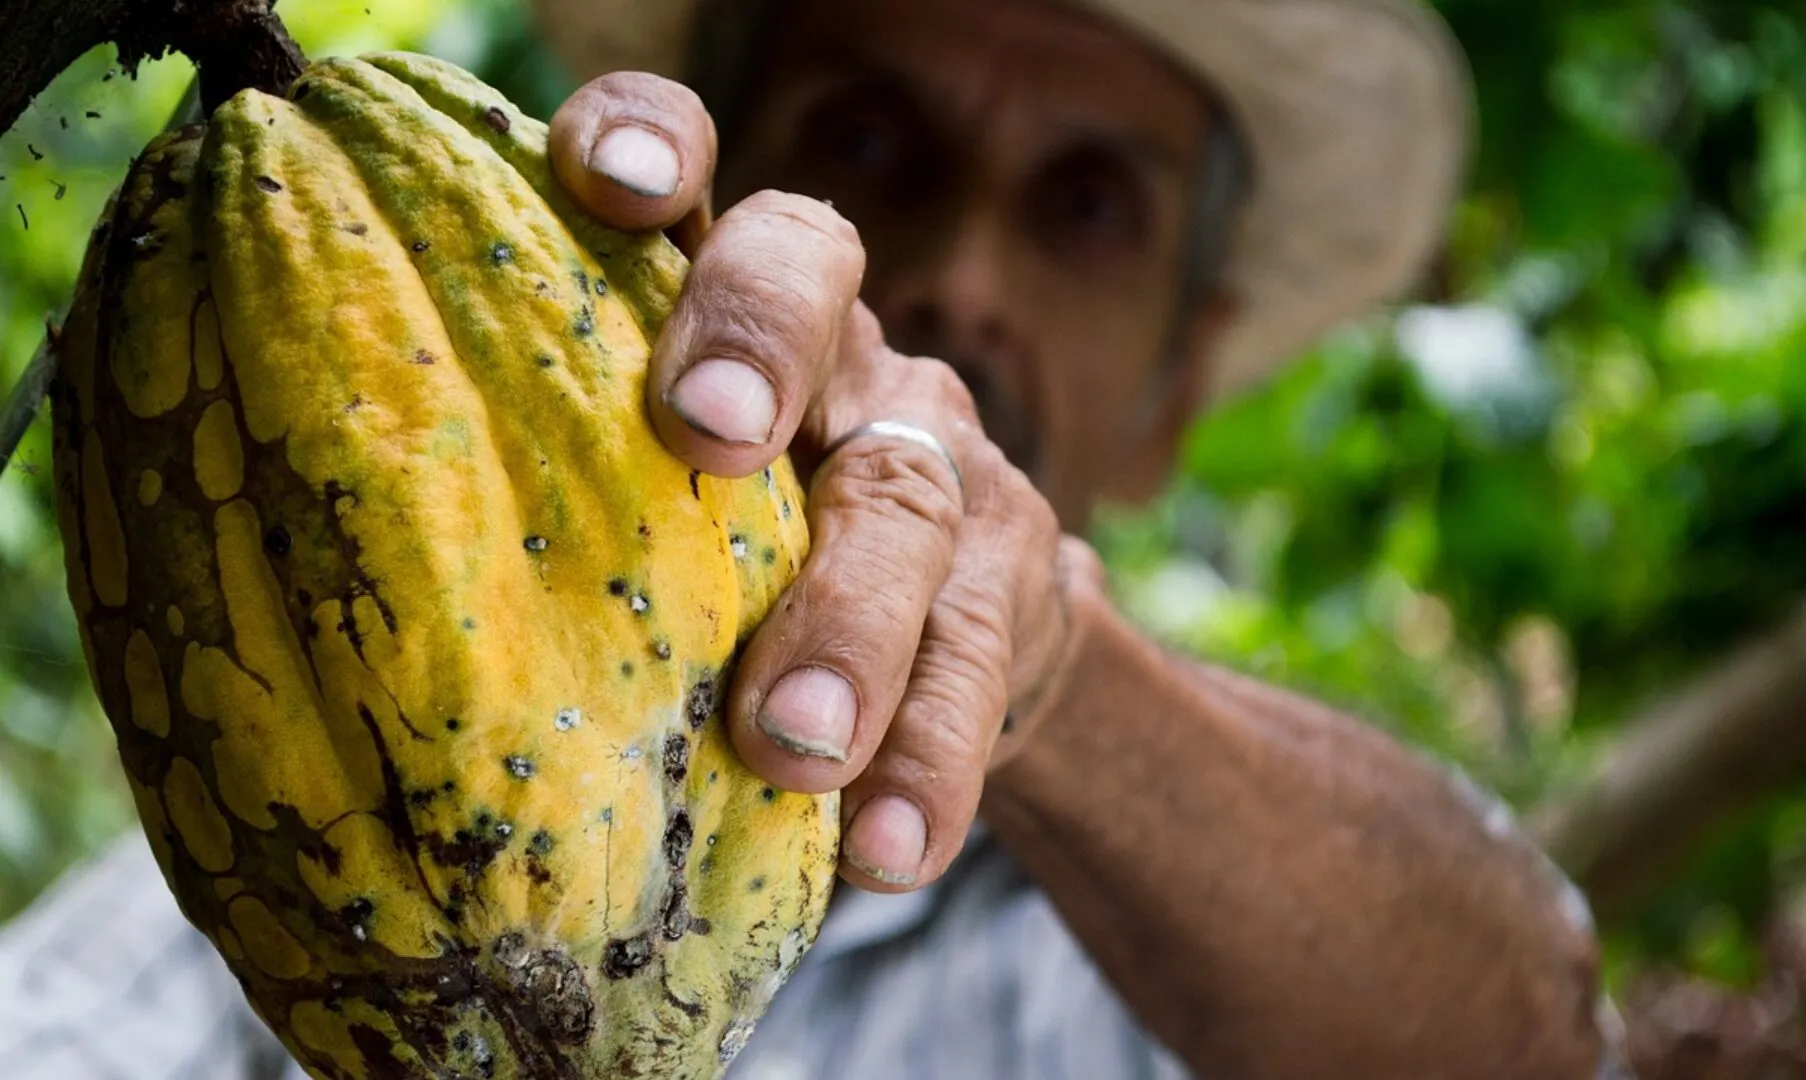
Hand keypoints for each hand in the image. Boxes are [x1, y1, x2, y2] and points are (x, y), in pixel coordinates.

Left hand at [549, 74, 1098, 891]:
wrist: (957, 642)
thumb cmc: (735, 572)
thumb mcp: (650, 511)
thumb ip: (554, 503)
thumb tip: (313, 605)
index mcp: (719, 308)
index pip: (692, 176)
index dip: (653, 142)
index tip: (603, 181)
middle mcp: (838, 350)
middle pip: (814, 279)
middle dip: (757, 341)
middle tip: (702, 433)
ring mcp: (937, 457)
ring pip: (906, 499)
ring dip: (849, 622)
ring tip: (792, 744)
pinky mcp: (1013, 582)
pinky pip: (979, 664)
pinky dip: (930, 762)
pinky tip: (888, 851)